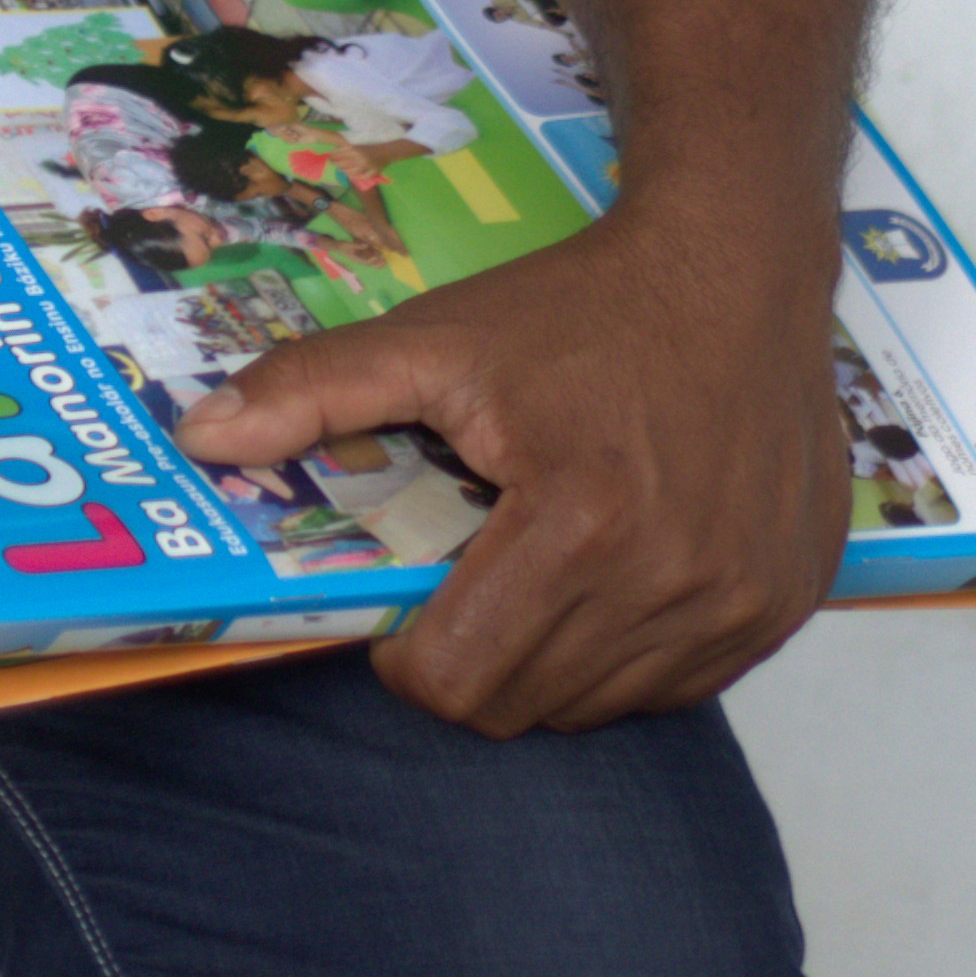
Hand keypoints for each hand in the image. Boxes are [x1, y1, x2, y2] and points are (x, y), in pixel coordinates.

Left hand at [172, 197, 850, 734]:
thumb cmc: (581, 307)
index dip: (408, 655)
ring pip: (596, 708)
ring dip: (548, 660)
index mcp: (579, 523)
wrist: (739, 269)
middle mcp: (668, 580)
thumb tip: (197, 439)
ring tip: (537, 566)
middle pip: (522, 705)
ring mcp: (735, 605)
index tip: (406, 602)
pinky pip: (672, 687)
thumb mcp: (438, 336)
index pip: (457, 679)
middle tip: (465, 580)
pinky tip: (613, 571)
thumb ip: (313, 392)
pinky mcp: (778, 612)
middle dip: (471, 660)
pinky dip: (625, 655)